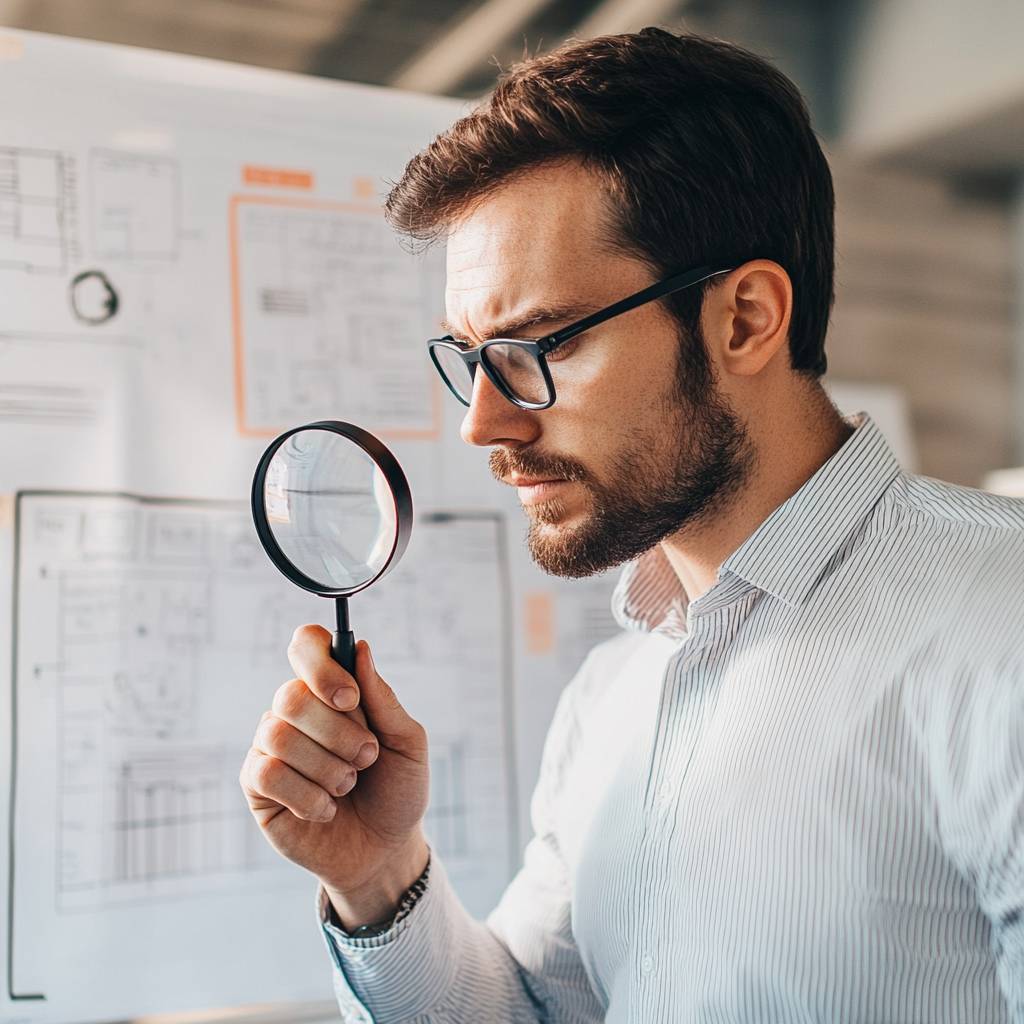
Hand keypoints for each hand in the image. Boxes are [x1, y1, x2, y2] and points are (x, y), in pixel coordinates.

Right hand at [240, 625, 429, 904]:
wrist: (385, 850)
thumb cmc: (397, 790)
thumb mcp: (407, 743)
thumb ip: (383, 699)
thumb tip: (360, 648)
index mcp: (333, 689)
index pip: (307, 645)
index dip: (322, 665)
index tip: (350, 698)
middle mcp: (297, 711)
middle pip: (292, 694)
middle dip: (339, 732)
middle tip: (367, 757)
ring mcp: (272, 746)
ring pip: (278, 733)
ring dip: (327, 767)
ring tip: (348, 786)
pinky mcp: (257, 785)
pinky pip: (267, 773)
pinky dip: (307, 795)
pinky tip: (325, 808)